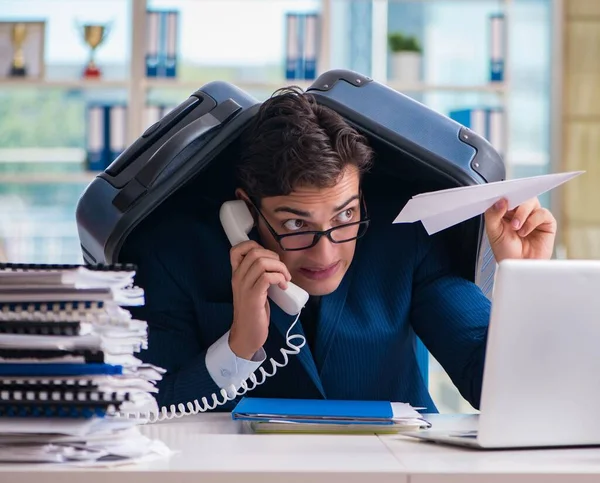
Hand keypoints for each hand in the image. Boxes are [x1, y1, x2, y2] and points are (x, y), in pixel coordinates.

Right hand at [228, 240, 291, 359]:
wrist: (246, 335)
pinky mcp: (253, 297)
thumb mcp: (253, 289)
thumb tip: (275, 263)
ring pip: (262, 262)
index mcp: (237, 274)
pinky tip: (283, 286)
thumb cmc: (253, 312)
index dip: (254, 246)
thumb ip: (258, 275)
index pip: (236, 249)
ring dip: (279, 268)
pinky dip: (279, 278)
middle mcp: (238, 278)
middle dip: (274, 257)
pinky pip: (267, 277)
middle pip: (254, 252)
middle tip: (281, 270)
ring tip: (285, 279)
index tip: (269, 257)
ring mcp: (244, 287)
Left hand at [484, 197, 556, 262]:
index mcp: (505, 210)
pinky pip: (542, 213)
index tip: (500, 195)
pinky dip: (532, 221)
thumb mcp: (493, 232)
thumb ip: (493, 215)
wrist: (518, 265)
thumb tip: (501, 200)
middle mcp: (520, 211)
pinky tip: (524, 232)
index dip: (503, 193)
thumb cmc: (506, 250)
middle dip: (514, 202)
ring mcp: (533, 215)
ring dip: (522, 213)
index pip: (506, 195)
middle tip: (507, 212)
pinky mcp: (546, 222)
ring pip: (531, 201)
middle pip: (520, 195)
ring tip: (515, 227)